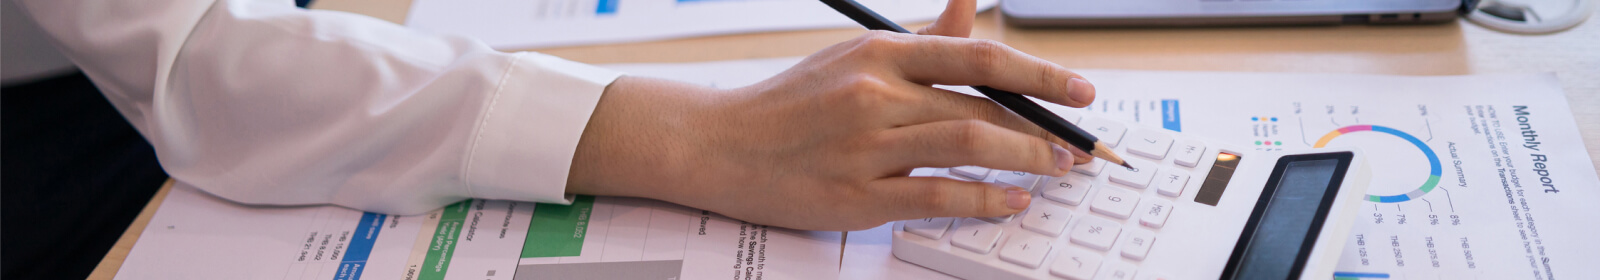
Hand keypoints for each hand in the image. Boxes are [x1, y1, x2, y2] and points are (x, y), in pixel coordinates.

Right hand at [567, 0, 1095, 230]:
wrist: (721, 145)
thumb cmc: (793, 103)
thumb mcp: (857, 56)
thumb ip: (924, 40)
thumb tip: (974, 4)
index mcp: (881, 53)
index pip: (980, 55)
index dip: (1041, 73)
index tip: (1081, 90)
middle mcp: (877, 95)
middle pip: (982, 106)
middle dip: (1043, 129)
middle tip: (1078, 145)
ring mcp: (866, 147)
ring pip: (969, 146)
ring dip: (1025, 160)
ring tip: (1054, 169)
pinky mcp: (856, 195)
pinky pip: (937, 195)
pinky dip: (984, 199)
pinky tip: (1010, 200)